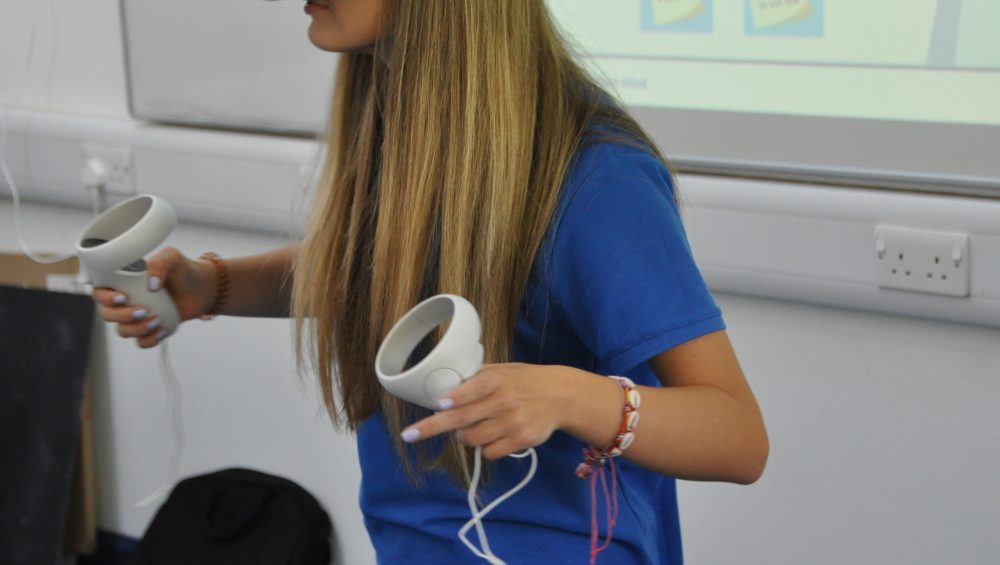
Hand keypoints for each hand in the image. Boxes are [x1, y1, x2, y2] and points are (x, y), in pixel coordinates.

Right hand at [90, 247, 214, 347]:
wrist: (202, 289)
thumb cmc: (183, 271)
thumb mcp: (172, 258)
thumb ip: (159, 263)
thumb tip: (150, 285)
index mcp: (122, 282)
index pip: (99, 292)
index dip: (104, 298)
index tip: (123, 297)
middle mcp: (126, 301)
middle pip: (107, 315)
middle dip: (122, 316)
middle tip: (144, 311)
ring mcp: (137, 317)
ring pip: (123, 331)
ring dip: (137, 329)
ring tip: (158, 320)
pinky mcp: (150, 329)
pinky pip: (140, 342)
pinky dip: (149, 339)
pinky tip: (162, 330)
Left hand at [402, 363, 575, 459]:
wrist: (560, 396)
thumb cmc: (523, 381)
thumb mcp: (502, 370)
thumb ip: (475, 378)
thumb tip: (442, 389)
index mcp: (497, 380)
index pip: (473, 390)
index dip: (455, 399)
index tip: (439, 405)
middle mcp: (504, 402)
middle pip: (463, 419)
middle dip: (433, 427)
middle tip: (410, 434)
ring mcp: (513, 423)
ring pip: (473, 439)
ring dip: (464, 436)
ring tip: (473, 426)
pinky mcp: (521, 441)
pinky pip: (490, 452)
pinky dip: (484, 447)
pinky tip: (493, 435)